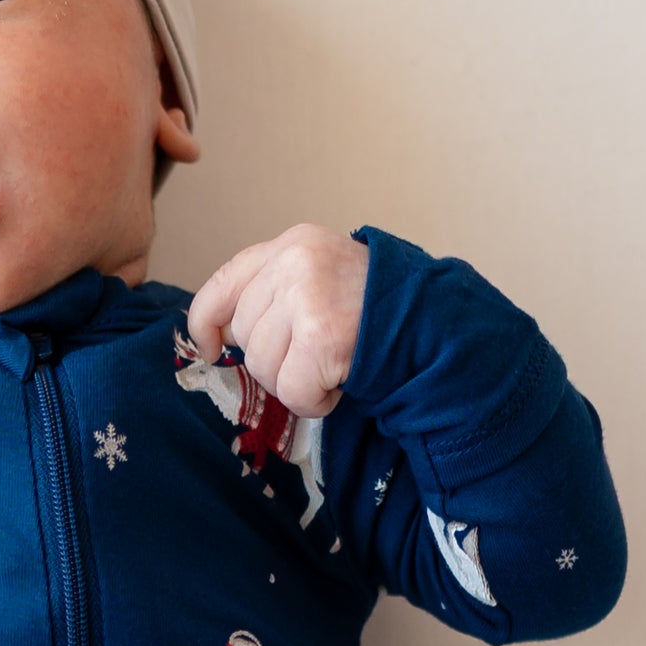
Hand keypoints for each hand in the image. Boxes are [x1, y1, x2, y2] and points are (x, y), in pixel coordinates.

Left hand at [183, 223, 366, 418]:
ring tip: (331, 367)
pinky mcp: (321, 337)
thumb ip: (277, 290)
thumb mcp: (323, 276)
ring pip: (263, 366)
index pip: (225, 283)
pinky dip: (313, 401)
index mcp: (293, 244)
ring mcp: (307, 297)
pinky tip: (338, 385)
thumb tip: (222, 334)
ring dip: (295, 382)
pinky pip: (291, 390)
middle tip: (315, 356)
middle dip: (274, 359)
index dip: (207, 322)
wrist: (438, 322)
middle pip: (246, 335)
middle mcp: (295, 262)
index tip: (210, 348)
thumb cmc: (379, 309)